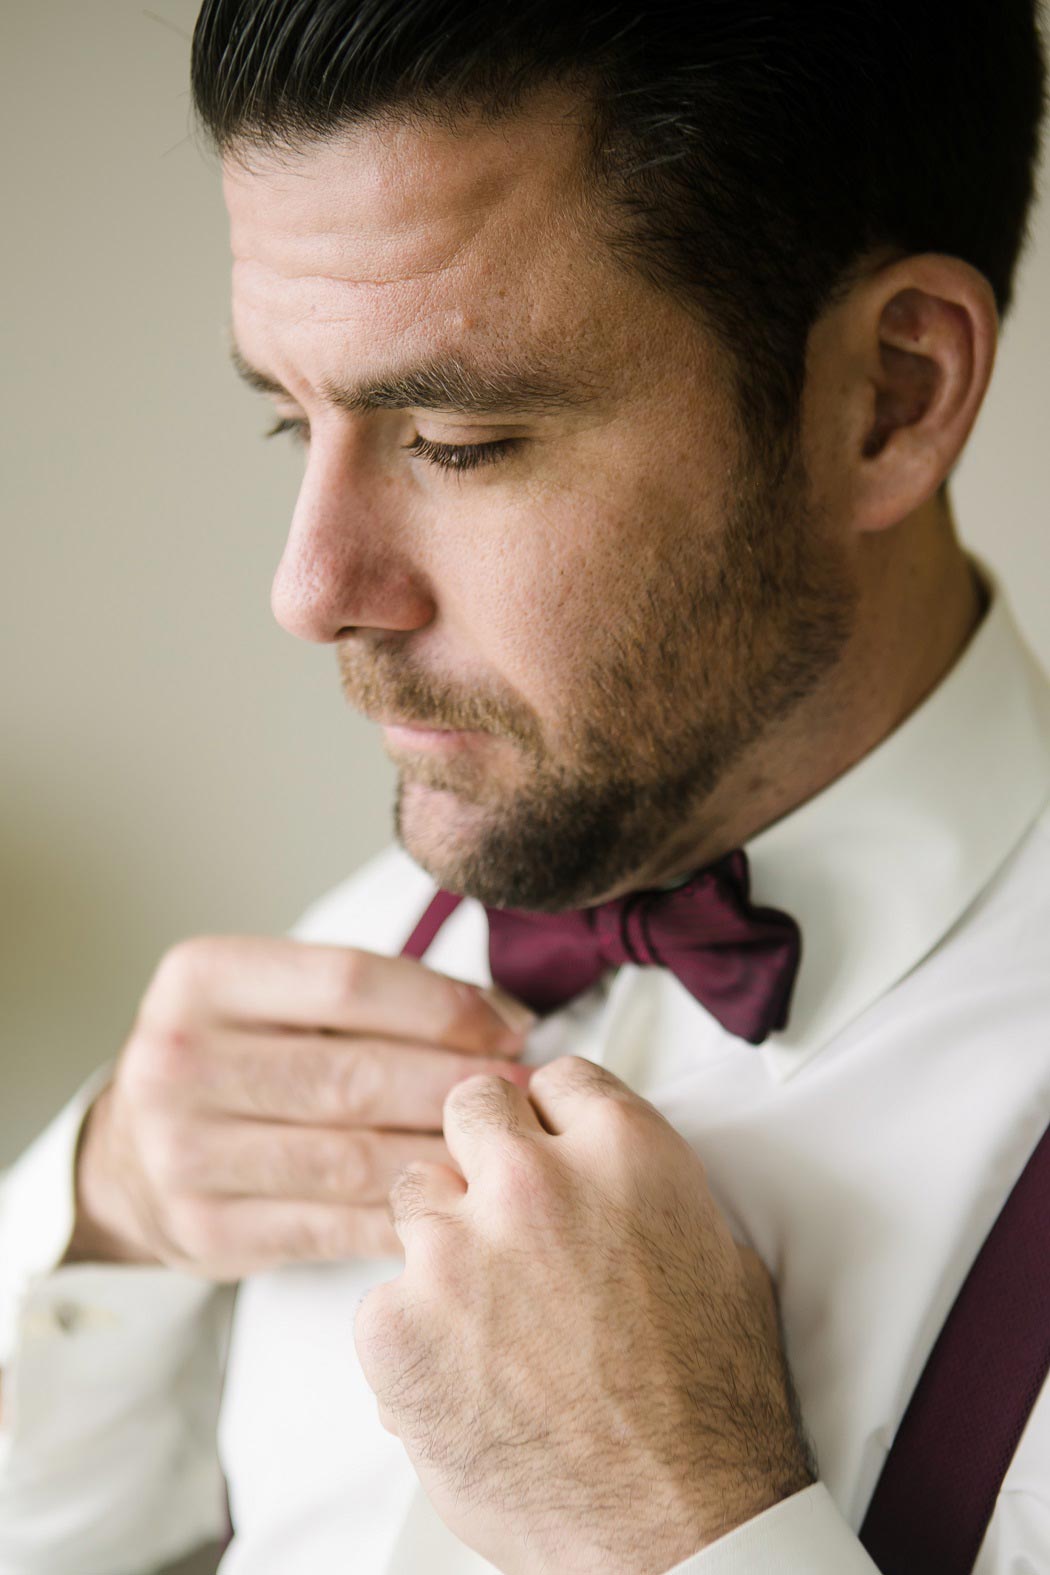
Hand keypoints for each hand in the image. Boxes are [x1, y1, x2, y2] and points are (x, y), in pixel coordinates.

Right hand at [63, 936, 533, 1278]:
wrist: (132, 1153)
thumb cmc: (238, 1059)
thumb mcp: (272, 998)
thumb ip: (368, 998)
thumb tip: (502, 1020)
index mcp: (202, 980)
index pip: (349, 982)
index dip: (446, 1005)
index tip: (512, 1025)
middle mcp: (179, 1063)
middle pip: (355, 1076)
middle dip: (459, 1086)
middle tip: (528, 1094)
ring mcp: (186, 1154)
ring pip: (352, 1159)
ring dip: (446, 1155)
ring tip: (506, 1150)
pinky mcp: (209, 1231)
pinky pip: (336, 1226)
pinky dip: (408, 1217)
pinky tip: (458, 1204)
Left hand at [354, 1056, 813, 1574]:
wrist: (678, 1527)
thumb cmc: (711, 1409)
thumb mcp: (720, 1256)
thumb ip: (647, 1188)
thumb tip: (609, 1171)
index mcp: (621, 1151)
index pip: (555, 1077)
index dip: (553, 1118)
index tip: (549, 1147)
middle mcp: (531, 1181)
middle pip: (470, 1106)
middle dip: (484, 1149)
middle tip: (502, 1208)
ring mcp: (455, 1250)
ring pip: (413, 1193)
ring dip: (443, 1238)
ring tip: (486, 1311)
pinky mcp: (396, 1326)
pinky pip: (381, 1294)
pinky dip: (411, 1331)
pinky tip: (461, 1375)